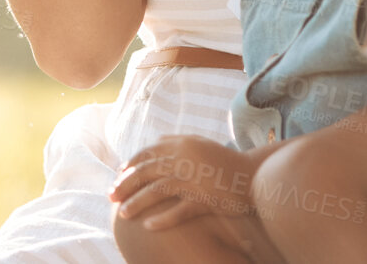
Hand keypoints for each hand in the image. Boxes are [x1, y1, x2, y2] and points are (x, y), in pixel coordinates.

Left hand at [110, 135, 257, 227]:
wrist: (255, 174)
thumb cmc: (224, 161)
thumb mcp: (199, 143)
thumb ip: (177, 140)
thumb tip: (156, 140)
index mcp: (180, 146)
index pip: (146, 154)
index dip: (129, 166)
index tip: (118, 177)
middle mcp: (184, 160)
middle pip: (146, 172)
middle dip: (125, 185)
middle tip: (111, 197)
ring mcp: (194, 180)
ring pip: (157, 191)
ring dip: (137, 203)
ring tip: (124, 214)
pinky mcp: (205, 198)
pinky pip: (180, 210)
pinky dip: (163, 218)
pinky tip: (148, 226)